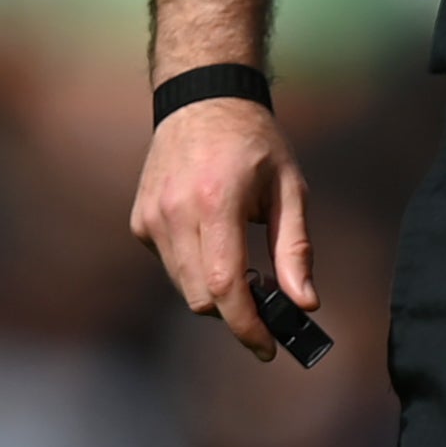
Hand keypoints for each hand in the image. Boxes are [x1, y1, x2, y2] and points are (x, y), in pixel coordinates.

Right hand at [129, 96, 316, 359]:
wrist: (203, 98)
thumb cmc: (255, 142)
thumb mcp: (289, 188)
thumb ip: (295, 249)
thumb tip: (305, 303)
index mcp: (218, 201)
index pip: (224, 286)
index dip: (245, 326)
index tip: (267, 347)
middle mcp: (176, 212)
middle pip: (200, 296)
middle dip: (234, 312)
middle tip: (265, 304)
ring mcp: (152, 217)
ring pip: (183, 285)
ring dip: (214, 291)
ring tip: (243, 263)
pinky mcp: (140, 220)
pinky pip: (169, 264)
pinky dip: (193, 267)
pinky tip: (212, 237)